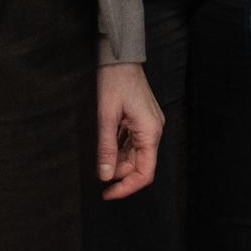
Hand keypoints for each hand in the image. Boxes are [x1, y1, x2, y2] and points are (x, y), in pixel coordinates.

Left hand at [97, 62, 162, 200]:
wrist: (120, 58)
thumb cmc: (114, 82)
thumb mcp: (106, 117)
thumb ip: (106, 148)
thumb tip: (105, 176)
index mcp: (150, 132)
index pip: (145, 173)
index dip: (127, 187)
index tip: (108, 193)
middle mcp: (153, 131)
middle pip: (139, 164)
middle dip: (118, 172)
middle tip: (97, 171)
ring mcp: (149, 125)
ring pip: (134, 154)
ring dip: (117, 160)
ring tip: (99, 154)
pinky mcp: (142, 120)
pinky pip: (132, 142)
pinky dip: (119, 148)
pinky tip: (106, 143)